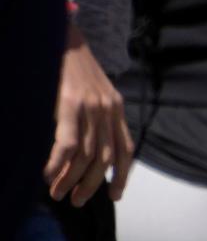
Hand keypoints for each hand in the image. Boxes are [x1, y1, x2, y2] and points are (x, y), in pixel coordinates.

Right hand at [45, 24, 133, 206]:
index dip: (122, 174)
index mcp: (116, 107)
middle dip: (92, 184)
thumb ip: (99, 118)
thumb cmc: (76, 70)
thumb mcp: (97, 93)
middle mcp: (108, 109)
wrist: (65, 40)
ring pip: (86, 155)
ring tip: (58, 193)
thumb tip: (91, 152)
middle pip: (105, 158)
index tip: (115, 195)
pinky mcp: (70, 105)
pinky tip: (47, 174)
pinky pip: (66, 144)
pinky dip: (57, 164)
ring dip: (71, 180)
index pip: (126, 148)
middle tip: (76, 200)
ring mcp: (90, 107)